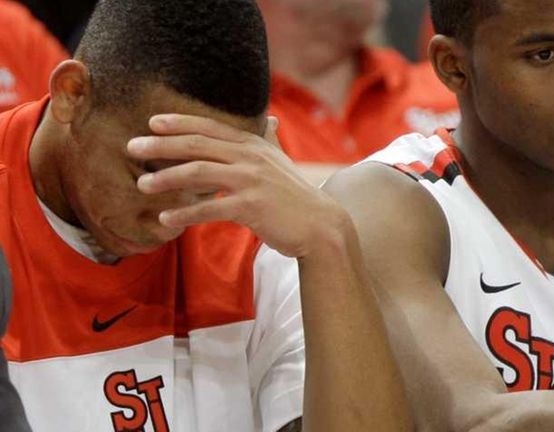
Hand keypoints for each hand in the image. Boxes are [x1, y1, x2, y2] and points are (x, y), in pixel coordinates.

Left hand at [126, 114, 348, 257]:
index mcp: (253, 144)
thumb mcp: (282, 161)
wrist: (319, 225)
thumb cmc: (296, 195)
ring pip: (199, 173)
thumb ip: (270, 140)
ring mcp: (251, 181)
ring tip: (142, 184)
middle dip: (161, 145)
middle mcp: (250, 158)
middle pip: (198, 145)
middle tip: (132, 147)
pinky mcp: (251, 207)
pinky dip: (185, 214)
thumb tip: (271, 118)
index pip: (210, 127)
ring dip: (166, 178)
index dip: (179, 122)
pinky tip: (166, 219)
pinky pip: (210, 208)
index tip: (151, 122)